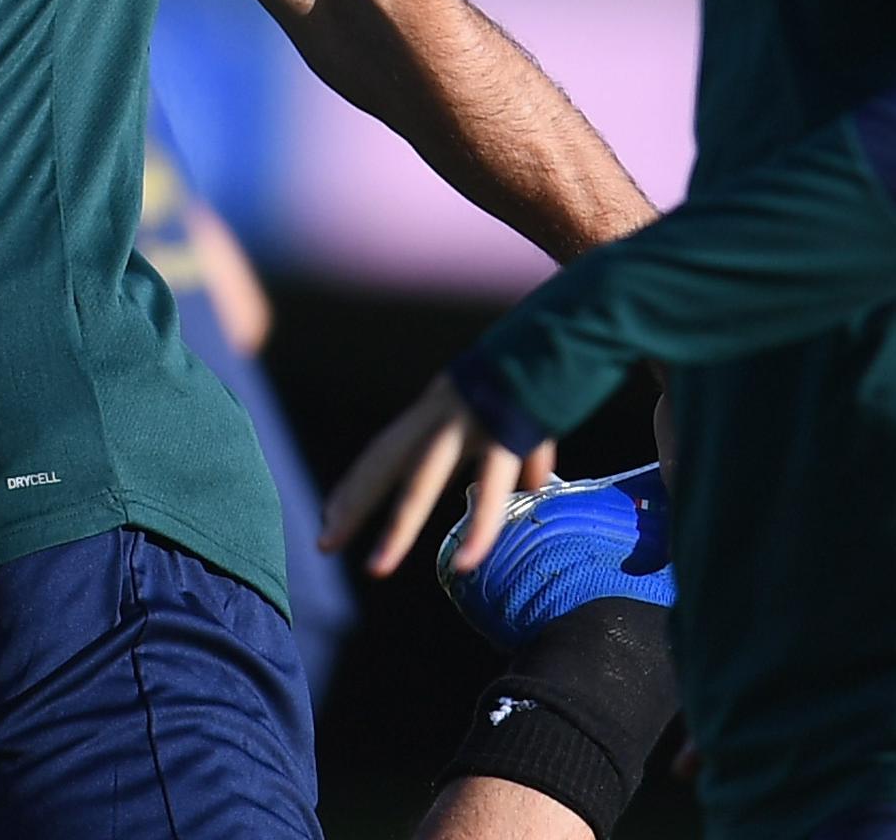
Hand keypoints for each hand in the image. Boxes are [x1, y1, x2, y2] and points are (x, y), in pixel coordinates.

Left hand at [320, 373, 553, 576]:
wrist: (572, 327)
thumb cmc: (549, 371)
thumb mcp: (521, 414)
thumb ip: (520, 451)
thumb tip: (533, 485)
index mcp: (438, 407)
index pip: (384, 450)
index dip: (358, 483)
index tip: (331, 516)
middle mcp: (441, 411)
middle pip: (383, 460)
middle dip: (351, 502)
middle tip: (323, 543)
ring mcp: (470, 419)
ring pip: (422, 478)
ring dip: (396, 526)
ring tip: (375, 568)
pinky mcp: (508, 429)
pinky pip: (492, 488)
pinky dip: (479, 527)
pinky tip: (467, 561)